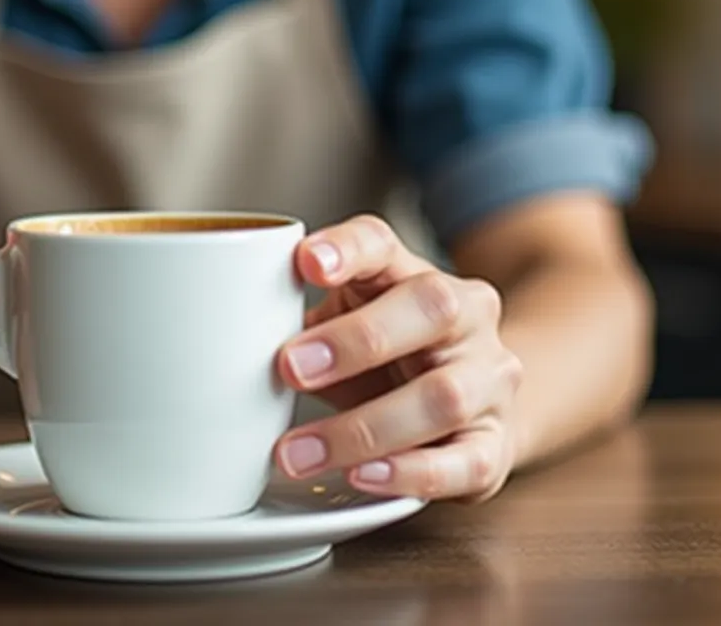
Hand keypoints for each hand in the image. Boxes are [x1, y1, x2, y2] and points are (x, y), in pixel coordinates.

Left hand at [272, 215, 522, 502]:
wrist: (475, 405)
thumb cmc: (389, 359)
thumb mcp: (344, 326)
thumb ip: (299, 324)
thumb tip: (224, 341)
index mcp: (412, 273)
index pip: (383, 243)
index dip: (346, 249)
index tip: (305, 263)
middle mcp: (466, 315)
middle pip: (430, 306)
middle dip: (356, 339)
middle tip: (289, 369)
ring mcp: (490, 379)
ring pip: (443, 396)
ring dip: (363, 428)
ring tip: (299, 452)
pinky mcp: (496, 444)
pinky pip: (465, 462)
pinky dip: (411, 473)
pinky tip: (363, 477)